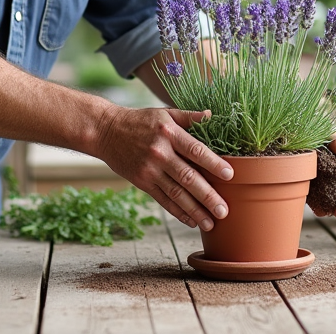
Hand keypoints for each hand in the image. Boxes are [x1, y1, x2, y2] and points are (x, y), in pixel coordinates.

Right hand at [93, 106, 233, 230]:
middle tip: (224, 211)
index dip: (213, 163)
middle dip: (207, 196)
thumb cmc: (140, 120)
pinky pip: (163, 200)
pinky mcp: (142, 183)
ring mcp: (150, 170)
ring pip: (176, 193)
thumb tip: (212, 115)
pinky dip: (178, 212)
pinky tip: (191, 221)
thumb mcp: (164, 113)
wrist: (106, 131)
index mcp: (169, 133)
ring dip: (195, 210)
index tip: (230, 175)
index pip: (196, 150)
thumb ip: (189, 116)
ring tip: (211, 224)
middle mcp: (160, 153)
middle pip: (188, 177)